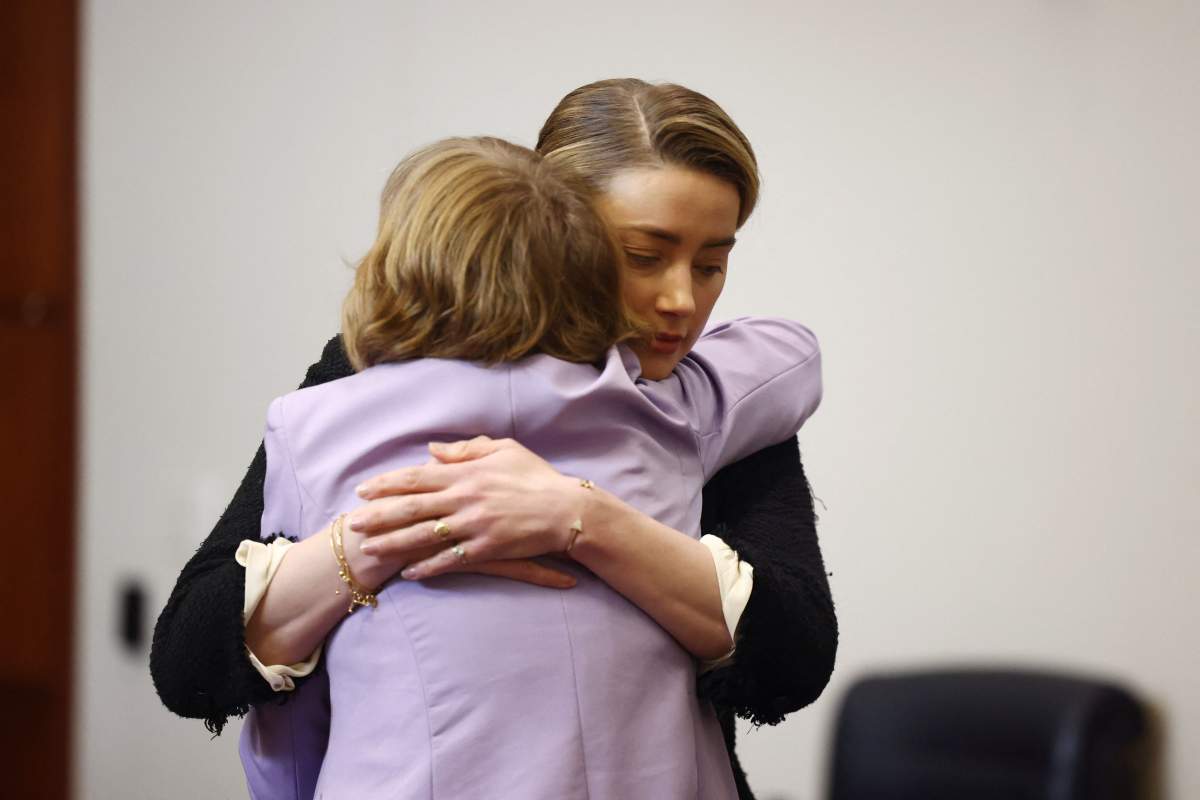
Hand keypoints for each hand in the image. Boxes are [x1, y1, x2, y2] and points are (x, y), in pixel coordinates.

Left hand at [350, 436, 587, 579]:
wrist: (566, 510)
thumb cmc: (537, 477)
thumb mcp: (504, 450)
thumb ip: (466, 450)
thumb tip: (432, 450)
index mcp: (466, 473)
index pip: (417, 477)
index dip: (387, 484)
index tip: (364, 490)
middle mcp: (465, 499)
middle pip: (412, 507)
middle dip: (379, 516)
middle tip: (353, 523)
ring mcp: (474, 526)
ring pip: (424, 535)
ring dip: (394, 543)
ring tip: (370, 549)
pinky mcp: (486, 549)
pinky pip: (450, 560)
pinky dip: (427, 567)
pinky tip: (409, 573)